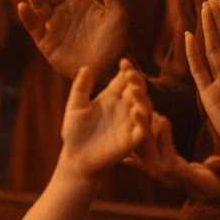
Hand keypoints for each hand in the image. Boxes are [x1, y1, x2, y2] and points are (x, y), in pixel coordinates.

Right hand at [17, 0, 127, 82]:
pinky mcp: (46, 43)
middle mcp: (65, 11)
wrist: (106, 72)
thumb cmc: (115, 44)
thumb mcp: (117, 16)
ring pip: (39, 5)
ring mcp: (54, 26)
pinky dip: (27, 17)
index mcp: (81, 2)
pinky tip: (23, 6)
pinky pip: (34, 27)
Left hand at [58, 59, 149, 179]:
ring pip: (145, 108)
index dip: (127, 70)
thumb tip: (87, 67)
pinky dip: (143, 121)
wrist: (75, 157)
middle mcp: (123, 109)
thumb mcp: (75, 106)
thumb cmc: (74, 132)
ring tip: (133, 90)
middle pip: (137, 90)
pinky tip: (135, 112)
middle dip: (137, 81)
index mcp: (111, 98)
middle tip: (130, 74)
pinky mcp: (131, 140)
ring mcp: (129, 124)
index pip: (124, 80)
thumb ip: (81, 88)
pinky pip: (143, 130)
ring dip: (142, 98)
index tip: (123, 62)